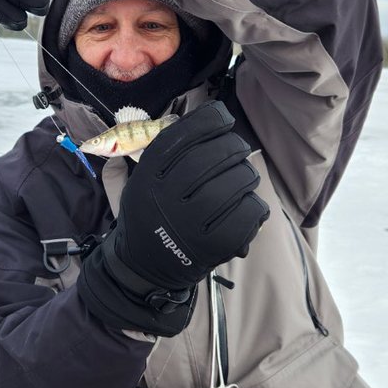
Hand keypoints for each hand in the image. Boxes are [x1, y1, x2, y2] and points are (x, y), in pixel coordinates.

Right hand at [77, 101, 269, 336]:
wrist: (143, 270)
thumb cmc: (145, 218)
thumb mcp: (133, 183)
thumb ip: (146, 151)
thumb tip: (180, 120)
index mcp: (148, 178)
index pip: (183, 136)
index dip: (210, 120)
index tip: (222, 117)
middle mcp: (166, 198)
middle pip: (214, 156)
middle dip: (234, 146)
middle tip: (238, 149)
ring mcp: (189, 224)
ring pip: (236, 183)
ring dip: (247, 176)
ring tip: (244, 179)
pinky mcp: (211, 247)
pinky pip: (247, 215)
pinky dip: (255, 207)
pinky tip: (249, 205)